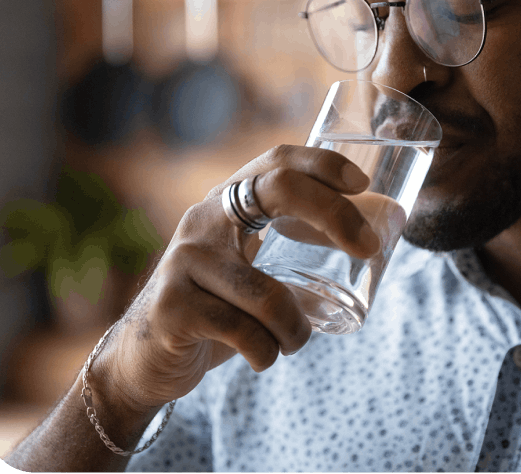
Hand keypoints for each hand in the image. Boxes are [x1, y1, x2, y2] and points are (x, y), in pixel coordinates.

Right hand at [92, 145, 380, 413]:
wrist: (145, 359)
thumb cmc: (216, 308)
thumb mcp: (250, 267)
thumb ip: (293, 249)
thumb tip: (375, 240)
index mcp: (226, 204)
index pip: (276, 161)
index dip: (322, 163)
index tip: (362, 183)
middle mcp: (202, 220)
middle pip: (279, 191)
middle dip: (335, 215)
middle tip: (369, 249)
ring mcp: (183, 261)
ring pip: (270, 294)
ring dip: (297, 329)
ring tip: (295, 341)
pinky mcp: (172, 307)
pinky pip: (245, 332)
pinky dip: (267, 352)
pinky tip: (262, 357)